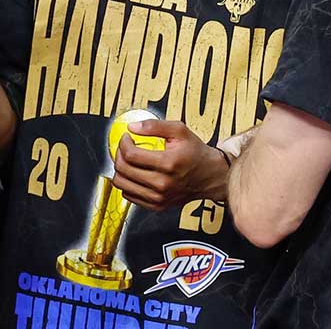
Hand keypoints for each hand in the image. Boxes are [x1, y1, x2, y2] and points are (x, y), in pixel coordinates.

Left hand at [112, 119, 227, 209]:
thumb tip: (132, 127)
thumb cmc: (196, 153)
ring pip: (122, 184)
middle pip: (123, 169)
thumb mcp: (180, 131)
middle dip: (118, 154)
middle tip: (125, 147)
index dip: (123, 143)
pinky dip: (126, 183)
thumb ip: (155, 126)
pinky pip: (128, 196)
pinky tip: (133, 174)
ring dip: (119, 169)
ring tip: (127, 161)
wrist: (212, 176)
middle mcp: (163, 183)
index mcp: (168, 164)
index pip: (130, 155)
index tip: (127, 138)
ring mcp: (159, 197)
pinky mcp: (157, 205)